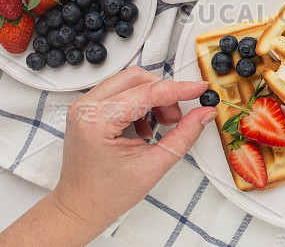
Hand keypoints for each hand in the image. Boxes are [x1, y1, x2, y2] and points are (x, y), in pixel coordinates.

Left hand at [52, 66, 216, 234]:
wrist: (80, 206)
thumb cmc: (105, 193)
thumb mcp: (154, 165)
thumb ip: (184, 135)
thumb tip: (203, 114)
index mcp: (97, 122)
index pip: (147, 92)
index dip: (179, 89)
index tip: (199, 89)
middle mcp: (85, 108)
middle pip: (137, 78)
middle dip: (164, 93)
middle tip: (176, 116)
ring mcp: (83, 105)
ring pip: (129, 81)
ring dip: (152, 97)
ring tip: (160, 124)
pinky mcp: (87, 108)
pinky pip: (120, 90)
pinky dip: (139, 102)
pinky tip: (144, 126)